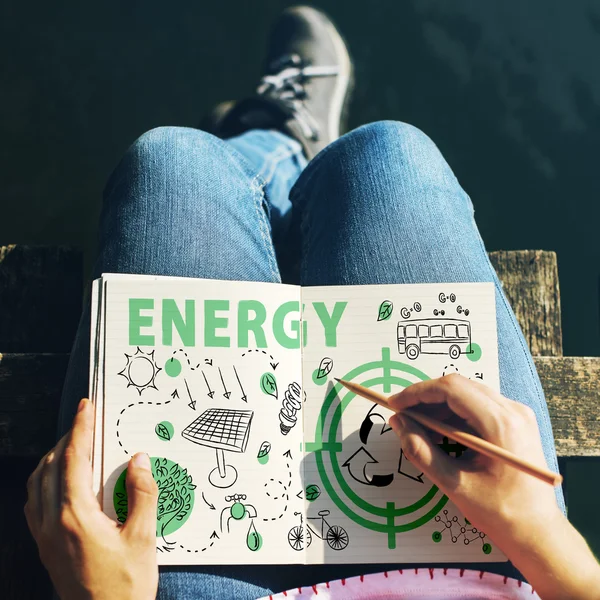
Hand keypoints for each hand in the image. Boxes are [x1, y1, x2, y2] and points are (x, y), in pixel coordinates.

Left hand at [25, 398, 158, 599]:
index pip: (74, 460)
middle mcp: (52, 523)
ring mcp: (43, 536)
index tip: (86, 406)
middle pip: (52, 466)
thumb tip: (140, 459)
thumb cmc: (125, 586)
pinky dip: (43, 481)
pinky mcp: (44, 547)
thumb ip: (142, 494)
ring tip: (73, 444)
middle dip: (68, 437)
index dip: (81, 429)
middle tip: (86, 420)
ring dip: (53, 457)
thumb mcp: (143, 538)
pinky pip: (34, 503)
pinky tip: (58, 481)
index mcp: (76, 517)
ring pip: (37, 483)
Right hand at [386, 374, 561, 549]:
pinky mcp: (516, 421)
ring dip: (439, 407)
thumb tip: (398, 423)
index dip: (418, 393)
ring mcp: (517, 414)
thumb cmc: (500, 512)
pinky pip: (479, 406)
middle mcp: (512, 411)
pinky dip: (455, 415)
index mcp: (501, 424)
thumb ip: (421, 451)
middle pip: (459, 387)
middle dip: (426, 398)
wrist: (538, 531)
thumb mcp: (454, 483)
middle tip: (403, 415)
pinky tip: (440, 433)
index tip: (395, 404)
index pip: (451, 389)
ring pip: (468, 394)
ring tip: (419, 428)